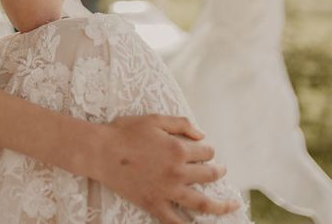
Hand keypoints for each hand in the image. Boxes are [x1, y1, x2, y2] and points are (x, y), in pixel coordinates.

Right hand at [84, 115, 242, 223]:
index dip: (208, 149)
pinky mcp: (155, 204)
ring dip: (220, 205)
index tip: (206, 149)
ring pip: (202, 203)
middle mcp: (177, 172)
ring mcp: (167, 191)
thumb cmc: (125, 132)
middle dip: (217, 171)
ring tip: (231, 205)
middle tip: (221, 171)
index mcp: (178, 149)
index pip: (205, 152)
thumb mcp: (154, 119)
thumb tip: (202, 135)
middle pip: (207, 175)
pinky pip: (176, 222)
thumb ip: (181, 124)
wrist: (101, 151)